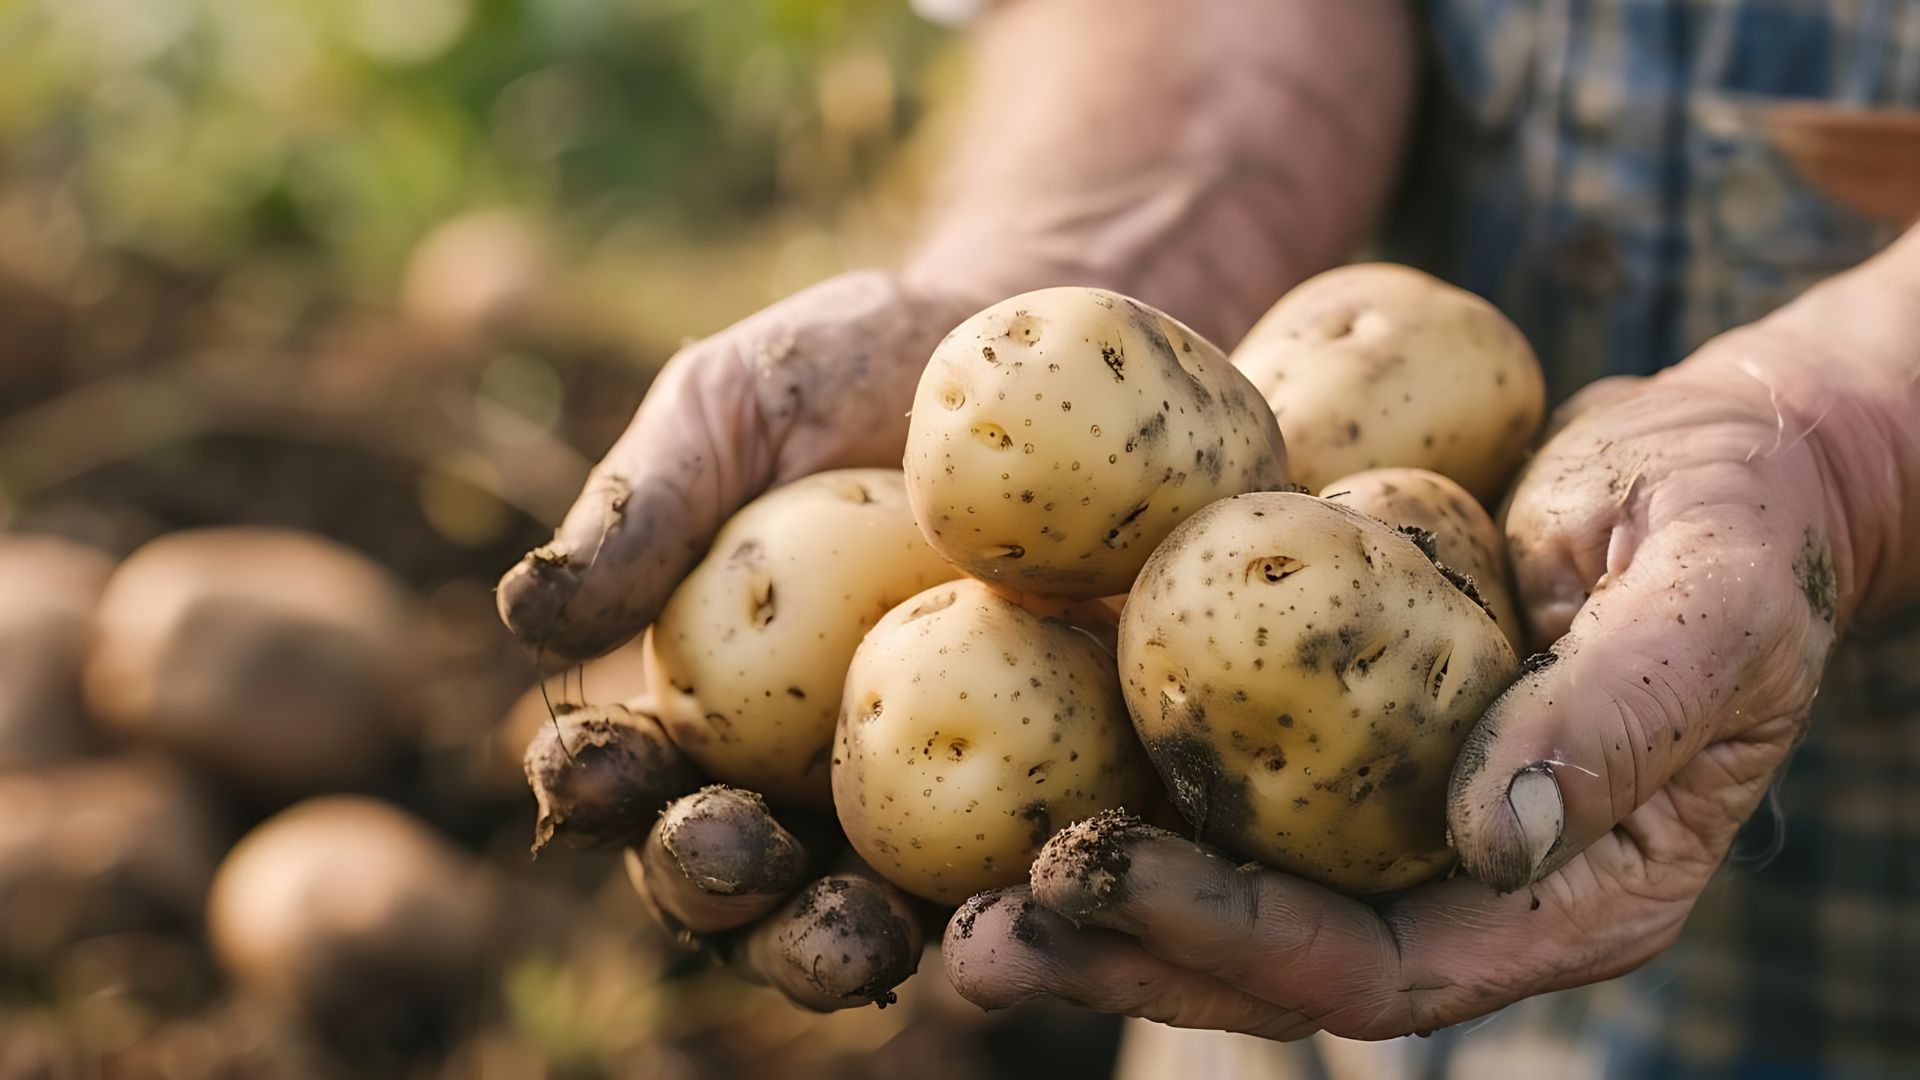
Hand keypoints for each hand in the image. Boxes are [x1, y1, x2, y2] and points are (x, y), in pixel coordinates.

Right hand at [499, 273, 971, 1005]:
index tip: (593, 769)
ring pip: (853, 914)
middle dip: (711, 885)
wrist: (1041, 358)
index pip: (621, 772)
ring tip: (856, 931)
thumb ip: (641, 503)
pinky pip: (1008, 884)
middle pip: (727, 873)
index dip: (594, 786)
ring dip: (833, 944)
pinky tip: (1009, 904)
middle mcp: (787, 776)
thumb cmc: (854, 368)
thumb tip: (522, 613)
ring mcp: (913, 807)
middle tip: (732, 853)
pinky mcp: (1035, 807)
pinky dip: (998, 911)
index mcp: (692, 698)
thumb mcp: (734, 405)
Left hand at [939, 320, 1860, 1037]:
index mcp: (1565, 896)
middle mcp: (1463, 885)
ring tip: (947, 898)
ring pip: (1229, 893)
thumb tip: (1490, 836)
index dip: (1230, 938)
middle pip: (1270, 961)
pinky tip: (1007, 768)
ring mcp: (1397, 821)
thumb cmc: (1738, 522)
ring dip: (1090, 900)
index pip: (1375, 966)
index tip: (1090, 876)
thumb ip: (1620, 715)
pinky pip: (1226, 791)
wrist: (1714, 459)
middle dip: (1119, 951)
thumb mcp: (1712, 600)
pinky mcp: (1348, 744)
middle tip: (974, 939)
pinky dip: (1120, 789)